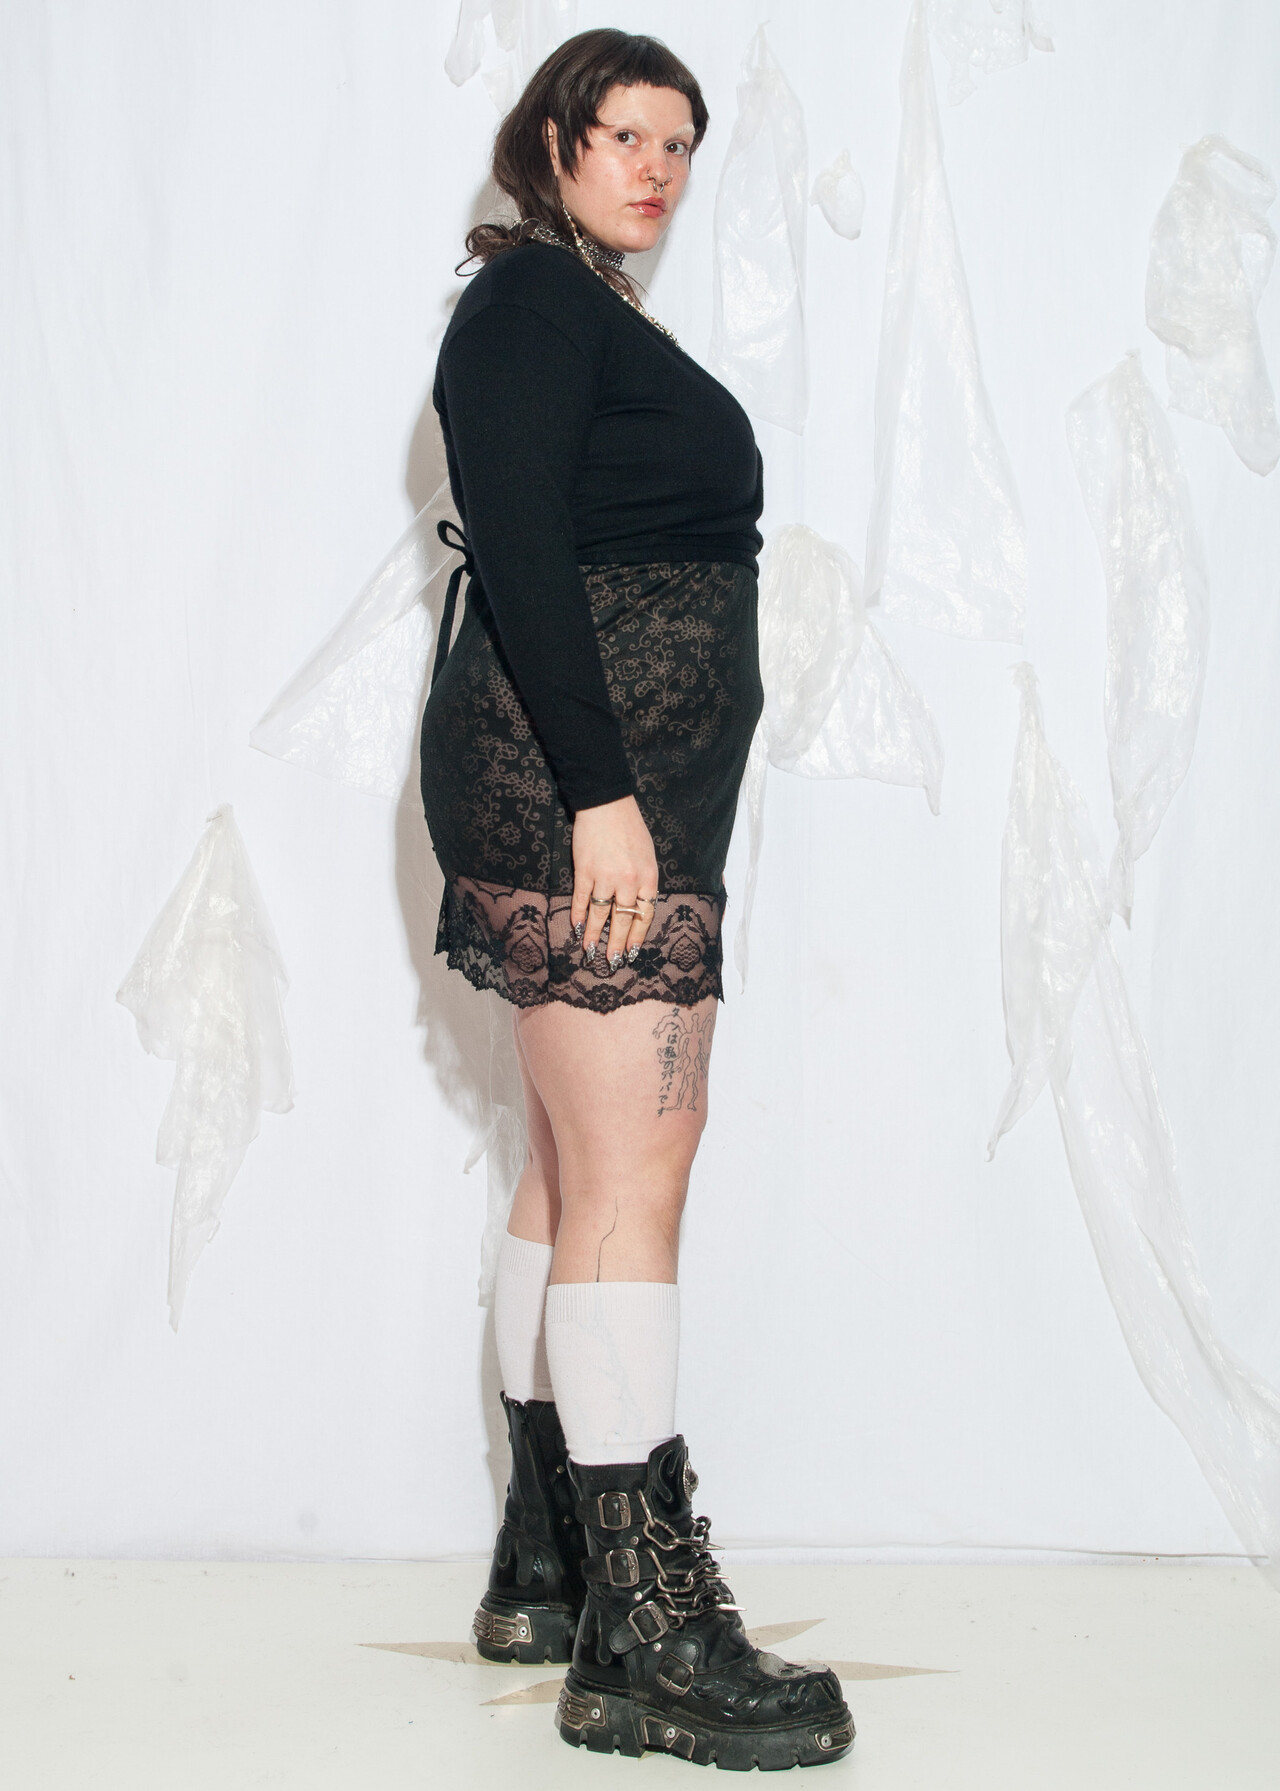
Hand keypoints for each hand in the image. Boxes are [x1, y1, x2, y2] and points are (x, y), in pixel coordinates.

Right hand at [571, 796, 658, 967]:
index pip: (644, 916)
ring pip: (599, 914)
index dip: (637, 936)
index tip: (632, 951)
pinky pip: (580, 899)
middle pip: (622, 920)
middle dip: (617, 944)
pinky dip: (577, 915)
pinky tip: (576, 928)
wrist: (607, 804)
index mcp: (648, 878)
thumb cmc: (631, 828)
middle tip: (613, 961)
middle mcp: (628, 881)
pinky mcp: (584, 871)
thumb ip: (645, 881)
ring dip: (593, 935)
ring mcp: (604, 877)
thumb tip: (637, 905)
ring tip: (589, 952)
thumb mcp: (648, 855)